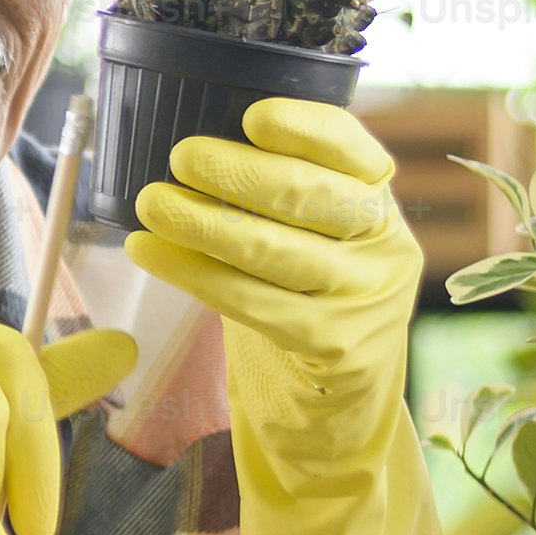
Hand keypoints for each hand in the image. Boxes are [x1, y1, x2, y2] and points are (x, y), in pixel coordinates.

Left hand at [121, 95, 449, 534]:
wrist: (335, 417)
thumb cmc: (306, 311)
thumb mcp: (309, 246)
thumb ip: (278, 201)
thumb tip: (199, 149)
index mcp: (382, 210)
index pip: (356, 152)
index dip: (308, 127)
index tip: (253, 116)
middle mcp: (386, 249)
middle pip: (311, 197)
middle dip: (238, 173)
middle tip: (177, 159)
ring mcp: (366, 301)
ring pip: (277, 250)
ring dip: (204, 222)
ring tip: (149, 204)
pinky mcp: (333, 349)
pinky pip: (254, 303)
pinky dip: (196, 273)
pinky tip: (153, 254)